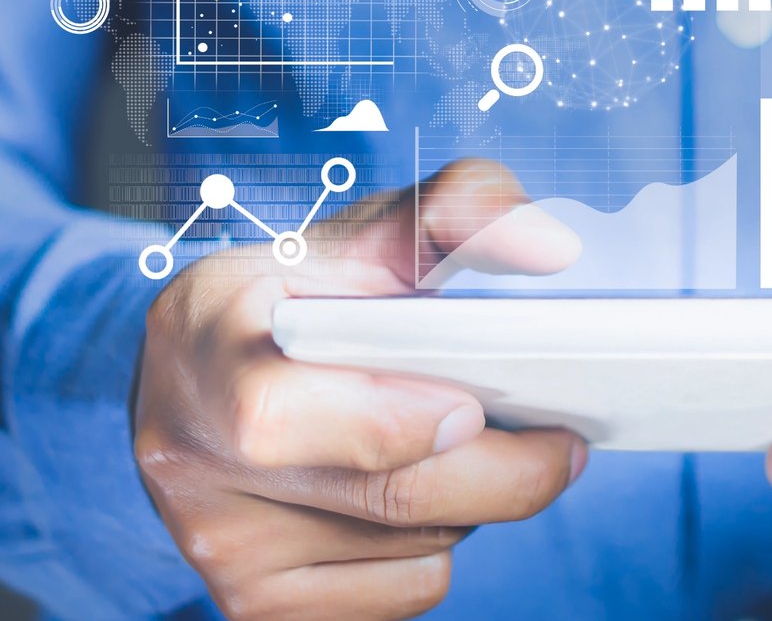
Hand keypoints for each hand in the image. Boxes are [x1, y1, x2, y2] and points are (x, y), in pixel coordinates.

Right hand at [135, 160, 584, 620]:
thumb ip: (462, 209)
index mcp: (204, 337)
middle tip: (563, 441)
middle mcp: (190, 453)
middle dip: (507, 472)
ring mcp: (218, 542)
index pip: (281, 419)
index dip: (394, 423)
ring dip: (470, 502)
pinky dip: (433, 549)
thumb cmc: (307, 291)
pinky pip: (398, 596)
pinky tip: (414, 494)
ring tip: (460, 444)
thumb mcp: (371, 228)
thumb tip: (547, 249)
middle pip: (389, 496)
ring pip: (412, 547)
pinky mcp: (255, 606)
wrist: (211, 369)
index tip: (473, 405)